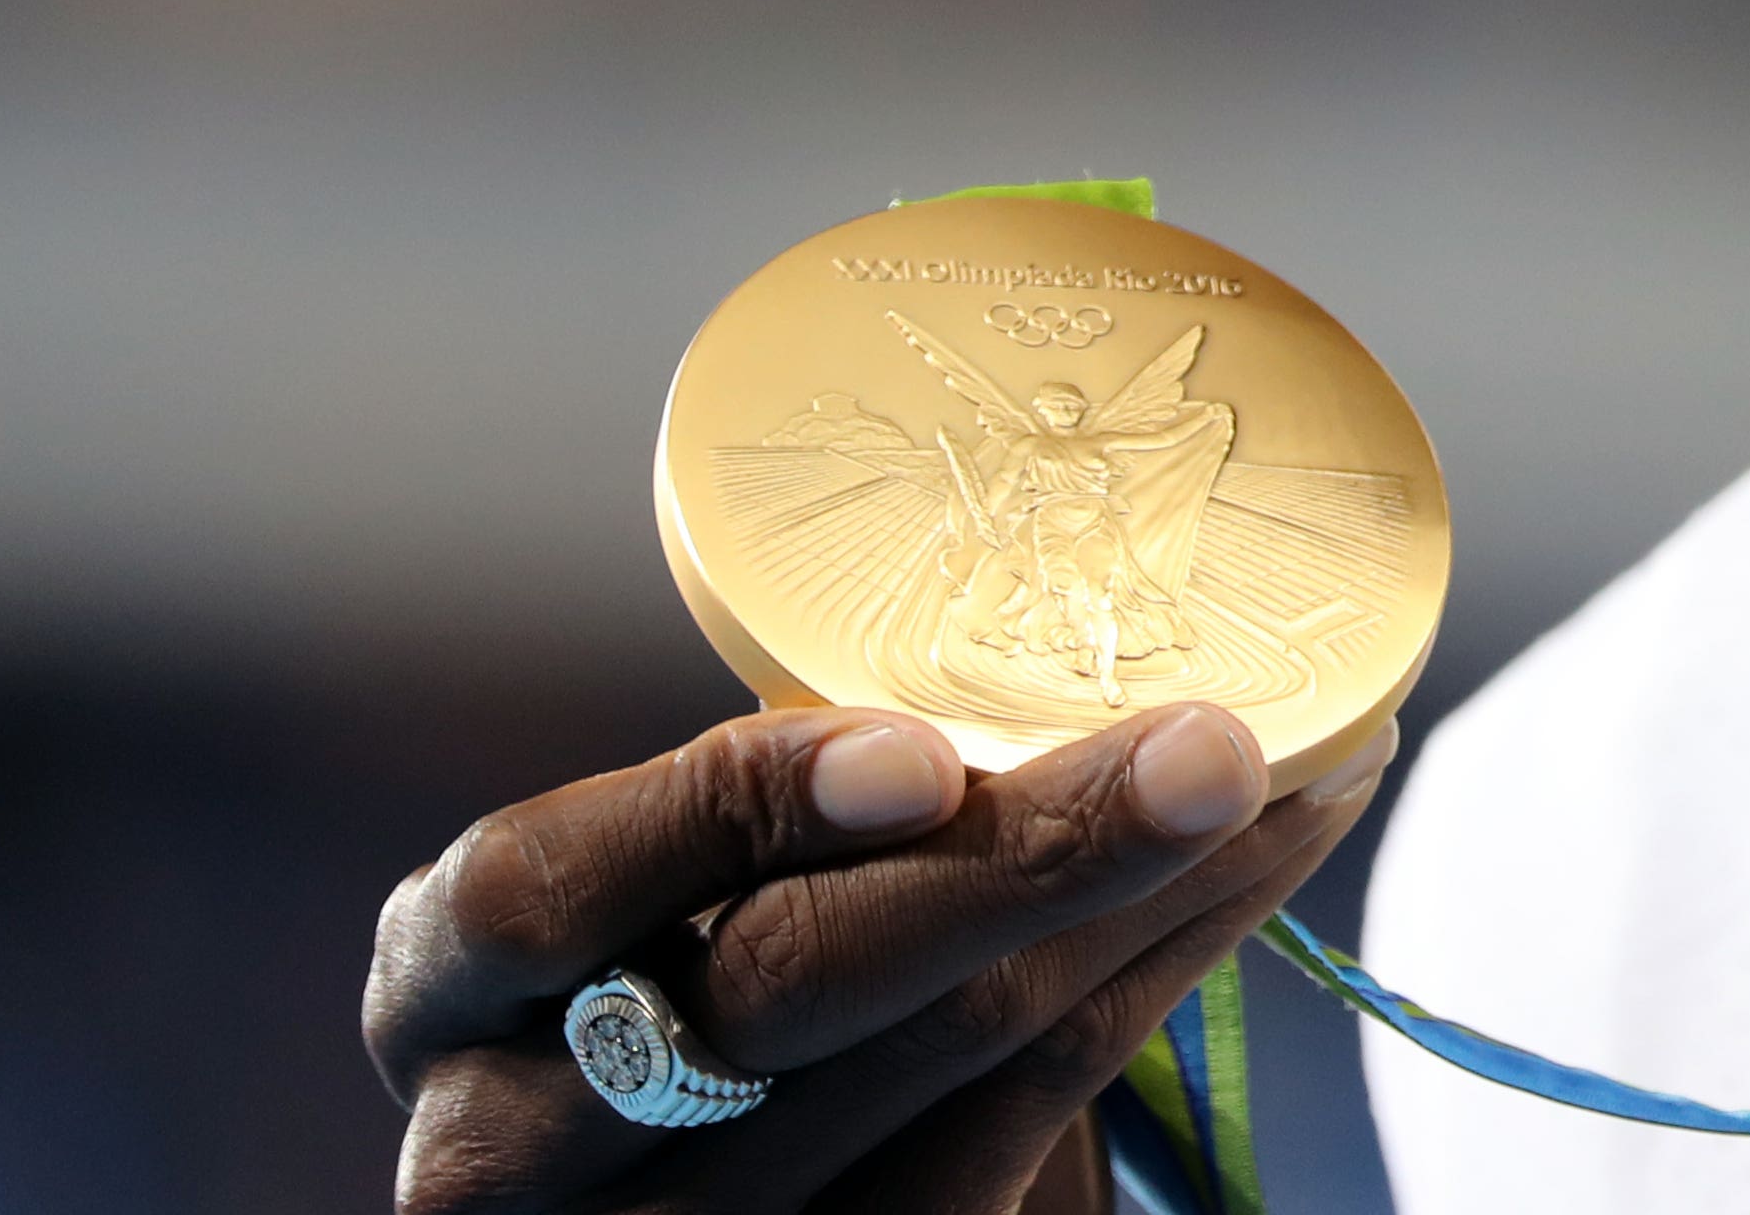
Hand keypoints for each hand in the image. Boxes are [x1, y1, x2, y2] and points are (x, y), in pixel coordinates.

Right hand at [369, 701, 1387, 1213]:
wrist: (678, 1188)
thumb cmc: (665, 966)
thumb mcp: (648, 887)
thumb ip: (773, 804)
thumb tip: (1047, 593)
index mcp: (446, 985)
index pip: (545, 894)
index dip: (730, 814)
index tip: (922, 749)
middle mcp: (512, 1145)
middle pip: (788, 997)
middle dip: (1031, 853)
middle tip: (1217, 742)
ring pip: (945, 1071)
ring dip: (1157, 904)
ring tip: (1304, 768)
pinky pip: (1024, 1136)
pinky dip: (1165, 984)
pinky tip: (1259, 874)